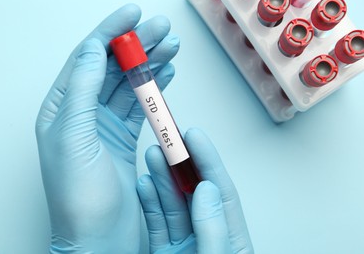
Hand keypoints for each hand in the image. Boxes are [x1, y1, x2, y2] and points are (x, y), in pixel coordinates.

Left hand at [35, 4, 179, 252]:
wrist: (99, 238)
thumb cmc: (79, 196)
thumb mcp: (73, 135)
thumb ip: (81, 89)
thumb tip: (91, 48)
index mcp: (61, 109)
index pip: (86, 58)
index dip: (110, 32)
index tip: (133, 13)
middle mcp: (82, 114)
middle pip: (111, 68)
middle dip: (137, 45)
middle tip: (163, 29)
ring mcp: (105, 127)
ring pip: (128, 85)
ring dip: (149, 64)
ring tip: (171, 47)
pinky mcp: (124, 140)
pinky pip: (140, 106)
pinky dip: (154, 89)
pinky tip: (165, 74)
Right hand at [137, 128, 253, 253]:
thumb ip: (212, 228)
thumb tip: (206, 188)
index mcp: (232, 240)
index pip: (221, 192)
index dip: (207, 160)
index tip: (194, 136)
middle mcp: (208, 237)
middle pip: (194, 193)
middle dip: (181, 163)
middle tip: (169, 139)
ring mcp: (185, 245)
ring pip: (173, 205)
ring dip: (162, 178)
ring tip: (153, 154)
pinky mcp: (164, 252)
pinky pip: (156, 223)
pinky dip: (150, 203)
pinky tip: (145, 184)